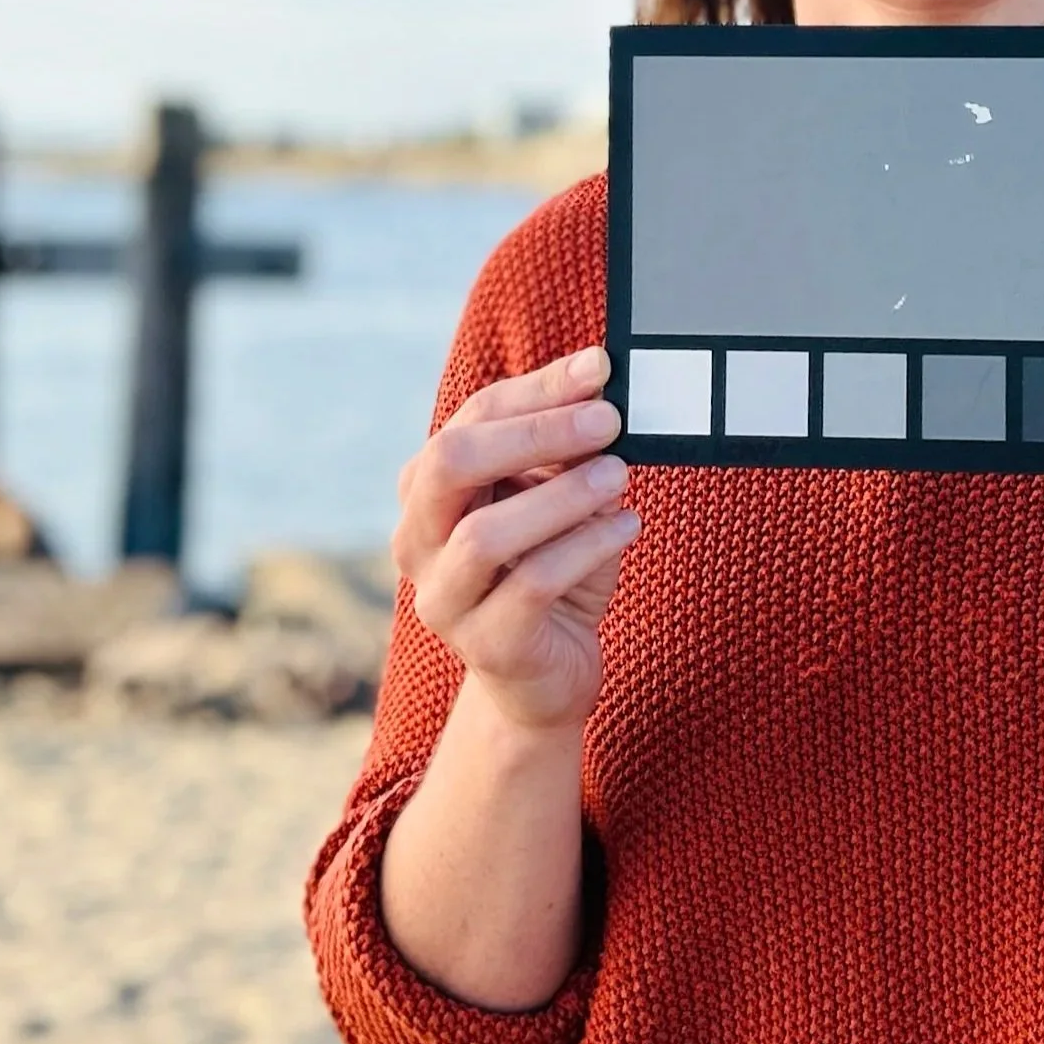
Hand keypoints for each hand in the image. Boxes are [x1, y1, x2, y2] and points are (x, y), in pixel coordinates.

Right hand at [391, 345, 635, 733]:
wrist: (547, 676)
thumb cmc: (553, 571)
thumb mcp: (558, 500)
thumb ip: (567, 451)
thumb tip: (600, 391)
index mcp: (428, 491)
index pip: (470, 420)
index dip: (536, 389)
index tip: (599, 367)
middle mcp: (417, 541)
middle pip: (448, 464)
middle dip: (532, 432)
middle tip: (607, 420)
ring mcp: (443, 599)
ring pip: (485, 535)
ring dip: (561, 496)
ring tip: (618, 474)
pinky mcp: (487, 645)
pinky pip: (532, 586)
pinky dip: (586, 546)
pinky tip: (626, 525)